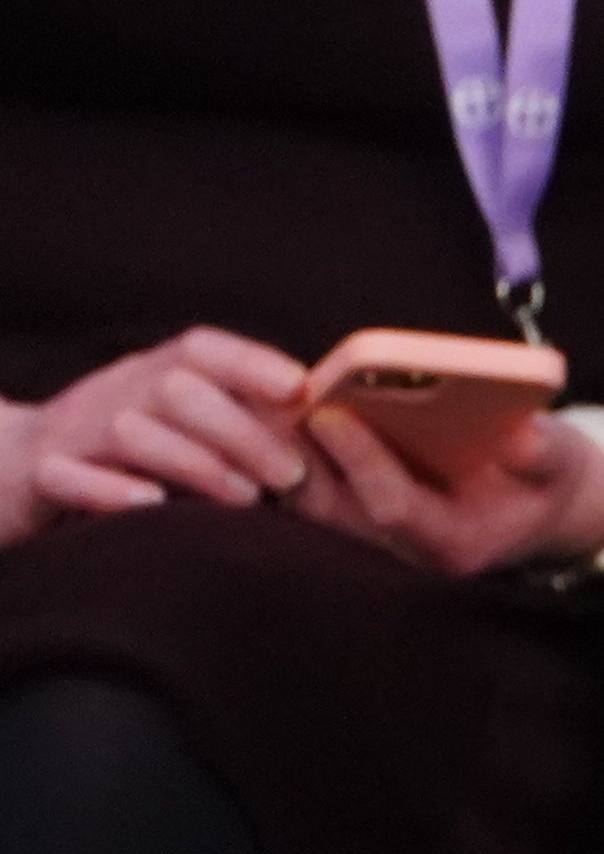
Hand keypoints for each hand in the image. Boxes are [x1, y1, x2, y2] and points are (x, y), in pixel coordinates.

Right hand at [0, 327, 310, 542]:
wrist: (4, 475)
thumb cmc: (110, 456)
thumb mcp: (167, 423)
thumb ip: (229, 418)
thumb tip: (321, 423)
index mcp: (144, 375)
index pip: (197, 349)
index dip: (250, 362)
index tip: (301, 389)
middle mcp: (108, 395)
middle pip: (174, 391)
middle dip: (241, 431)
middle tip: (292, 475)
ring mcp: (69, 436)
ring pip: (129, 431)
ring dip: (194, 462)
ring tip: (246, 497)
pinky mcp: (36, 480)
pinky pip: (68, 478)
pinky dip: (113, 489)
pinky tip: (155, 504)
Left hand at [284, 399, 603, 576]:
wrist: (532, 508)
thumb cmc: (545, 482)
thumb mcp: (561, 466)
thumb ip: (547, 454)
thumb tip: (526, 435)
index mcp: (454, 544)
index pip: (393, 508)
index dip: (363, 462)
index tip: (334, 412)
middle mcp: (402, 549)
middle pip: (331, 506)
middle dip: (300, 451)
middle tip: (270, 398)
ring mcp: (371, 534)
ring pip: (307, 497)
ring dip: (282, 447)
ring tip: (257, 393)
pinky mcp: (352, 511)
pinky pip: (306, 483)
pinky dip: (289, 446)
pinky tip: (270, 403)